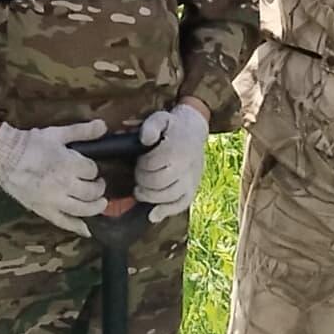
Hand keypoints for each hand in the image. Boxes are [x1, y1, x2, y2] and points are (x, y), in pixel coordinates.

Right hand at [0, 119, 108, 234]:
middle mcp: (65, 185)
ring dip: (96, 207)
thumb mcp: (57, 133)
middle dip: (98, 187)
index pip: (91, 170)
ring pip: (83, 209)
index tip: (89, 167)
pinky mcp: (44, 210)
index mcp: (69, 164)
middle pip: (92, 191)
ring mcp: (55, 201)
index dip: (92, 168)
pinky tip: (87, 230)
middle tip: (98, 183)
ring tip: (100, 203)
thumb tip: (103, 125)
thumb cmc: (29, 143)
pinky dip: (77, 227)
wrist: (3, 156)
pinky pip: (63, 222)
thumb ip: (82, 131)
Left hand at [133, 103, 208, 222]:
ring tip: (140, 191)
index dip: (141, 166)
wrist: (195, 130)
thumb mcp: (161, 118)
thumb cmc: (173, 126)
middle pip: (159, 183)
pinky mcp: (193, 188)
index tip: (140, 161)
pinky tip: (153, 215)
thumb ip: (151, 126)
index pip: (152, 165)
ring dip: (150, 197)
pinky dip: (166, 211)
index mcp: (177, 149)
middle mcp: (186, 167)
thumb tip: (145, 139)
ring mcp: (191, 179)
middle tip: (139, 175)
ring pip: (169, 196)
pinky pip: (181, 204)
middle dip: (143, 181)